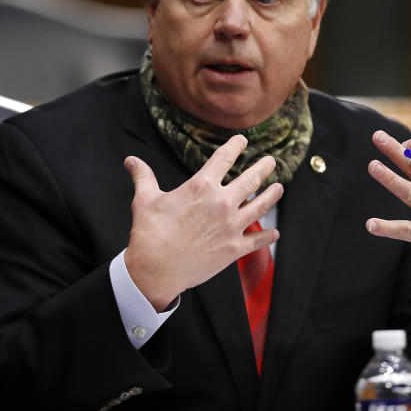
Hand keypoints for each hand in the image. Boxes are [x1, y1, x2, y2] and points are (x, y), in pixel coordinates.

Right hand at [123, 135, 283, 310]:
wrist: (155, 269)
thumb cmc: (149, 233)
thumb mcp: (144, 200)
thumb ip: (143, 176)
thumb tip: (131, 160)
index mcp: (201, 186)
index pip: (224, 158)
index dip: (235, 146)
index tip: (242, 140)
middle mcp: (221, 203)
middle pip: (251, 180)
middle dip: (263, 168)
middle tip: (271, 161)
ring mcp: (230, 227)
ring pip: (260, 207)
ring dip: (272, 196)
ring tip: (279, 188)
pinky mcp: (234, 249)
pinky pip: (257, 241)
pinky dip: (267, 236)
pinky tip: (274, 233)